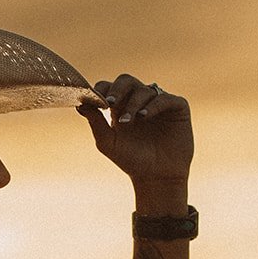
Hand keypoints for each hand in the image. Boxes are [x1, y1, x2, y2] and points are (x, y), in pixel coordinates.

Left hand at [77, 73, 193, 187]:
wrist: (156, 178)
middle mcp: (139, 101)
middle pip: (126, 81)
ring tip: (129, 121)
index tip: (96, 100)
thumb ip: (95, 123)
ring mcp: (158, 102)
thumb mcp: (108, 143)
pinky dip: (153, 105)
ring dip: (134, 103)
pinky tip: (144, 116)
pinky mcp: (177, 107)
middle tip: (111, 102)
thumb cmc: (131, 161)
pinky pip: (164, 98)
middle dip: (117, 89)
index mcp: (121, 107)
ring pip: (144, 90)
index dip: (102, 89)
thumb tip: (80, 104)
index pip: (109, 88)